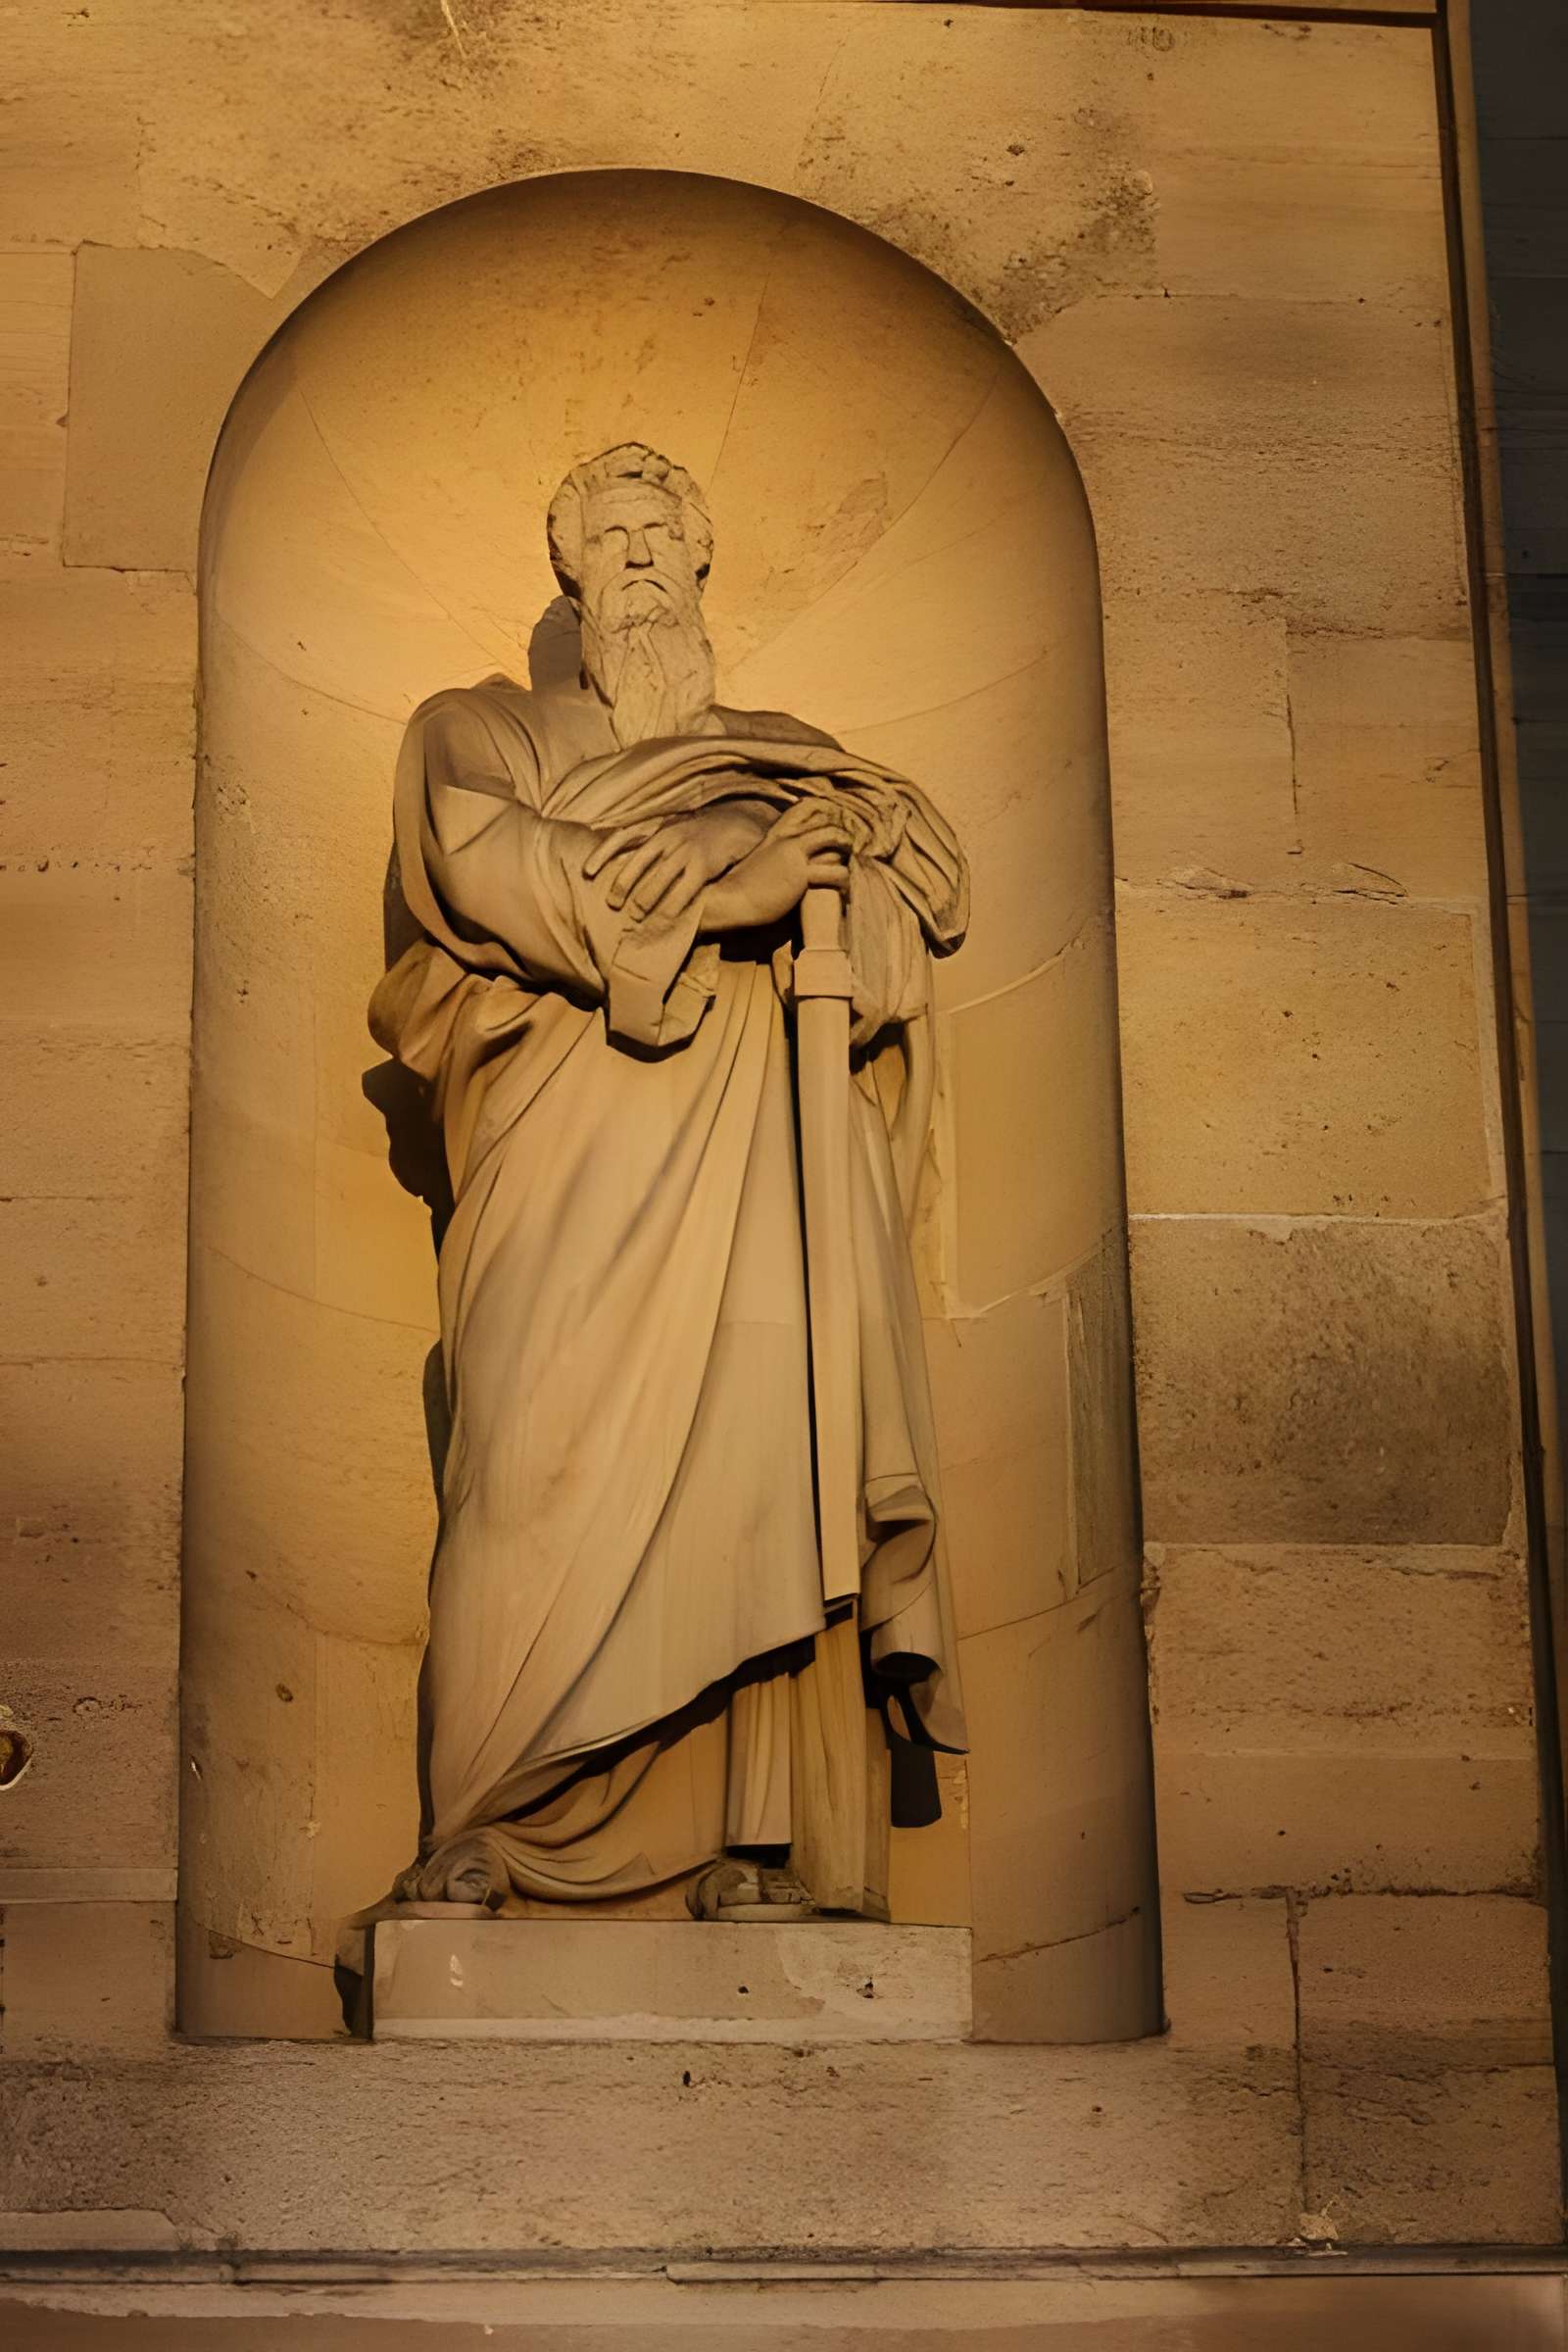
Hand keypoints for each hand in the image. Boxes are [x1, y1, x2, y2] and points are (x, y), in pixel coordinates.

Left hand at [584, 804, 771, 923]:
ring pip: (659, 879)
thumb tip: (614, 859)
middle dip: (622, 885)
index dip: (602, 853)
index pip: (623, 837)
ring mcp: (686, 851)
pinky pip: (684, 891)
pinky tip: (664, 920)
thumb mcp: (669, 831)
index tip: (587, 871)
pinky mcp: (703, 866)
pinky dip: (672, 907)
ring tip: (635, 917)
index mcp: (657, 829)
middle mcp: (669, 837)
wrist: (734, 827)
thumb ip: (648, 844)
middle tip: (612, 905)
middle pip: (638, 863)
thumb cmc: (694, 835)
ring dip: (645, 900)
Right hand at [701, 803, 851, 932]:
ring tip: (853, 860)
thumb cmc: (742, 888)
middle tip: (851, 843)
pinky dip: (844, 878)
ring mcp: (794, 854)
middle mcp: (786, 839)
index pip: (802, 810)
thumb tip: (784, 862)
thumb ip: (774, 856)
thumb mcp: (758, 862)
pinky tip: (846, 887)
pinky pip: (834, 871)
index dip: (821, 811)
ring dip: (847, 849)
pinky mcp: (800, 875)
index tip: (833, 819)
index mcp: (775, 834)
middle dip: (841, 831)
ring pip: (832, 839)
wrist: (730, 900)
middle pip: (823, 822)